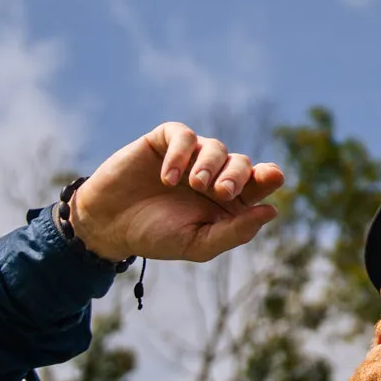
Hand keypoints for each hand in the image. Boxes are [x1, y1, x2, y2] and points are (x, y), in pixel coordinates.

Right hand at [67, 123, 285, 265]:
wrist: (108, 225)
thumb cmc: (156, 236)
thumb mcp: (197, 244)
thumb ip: (235, 232)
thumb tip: (272, 210)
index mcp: (228, 200)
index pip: (259, 182)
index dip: (269, 176)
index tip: (272, 176)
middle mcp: (213, 174)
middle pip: (241, 162)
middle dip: (237, 174)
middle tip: (222, 192)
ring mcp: (191, 156)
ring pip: (216, 148)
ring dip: (210, 165)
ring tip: (194, 184)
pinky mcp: (165, 141)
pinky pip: (184, 135)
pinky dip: (181, 153)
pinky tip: (168, 177)